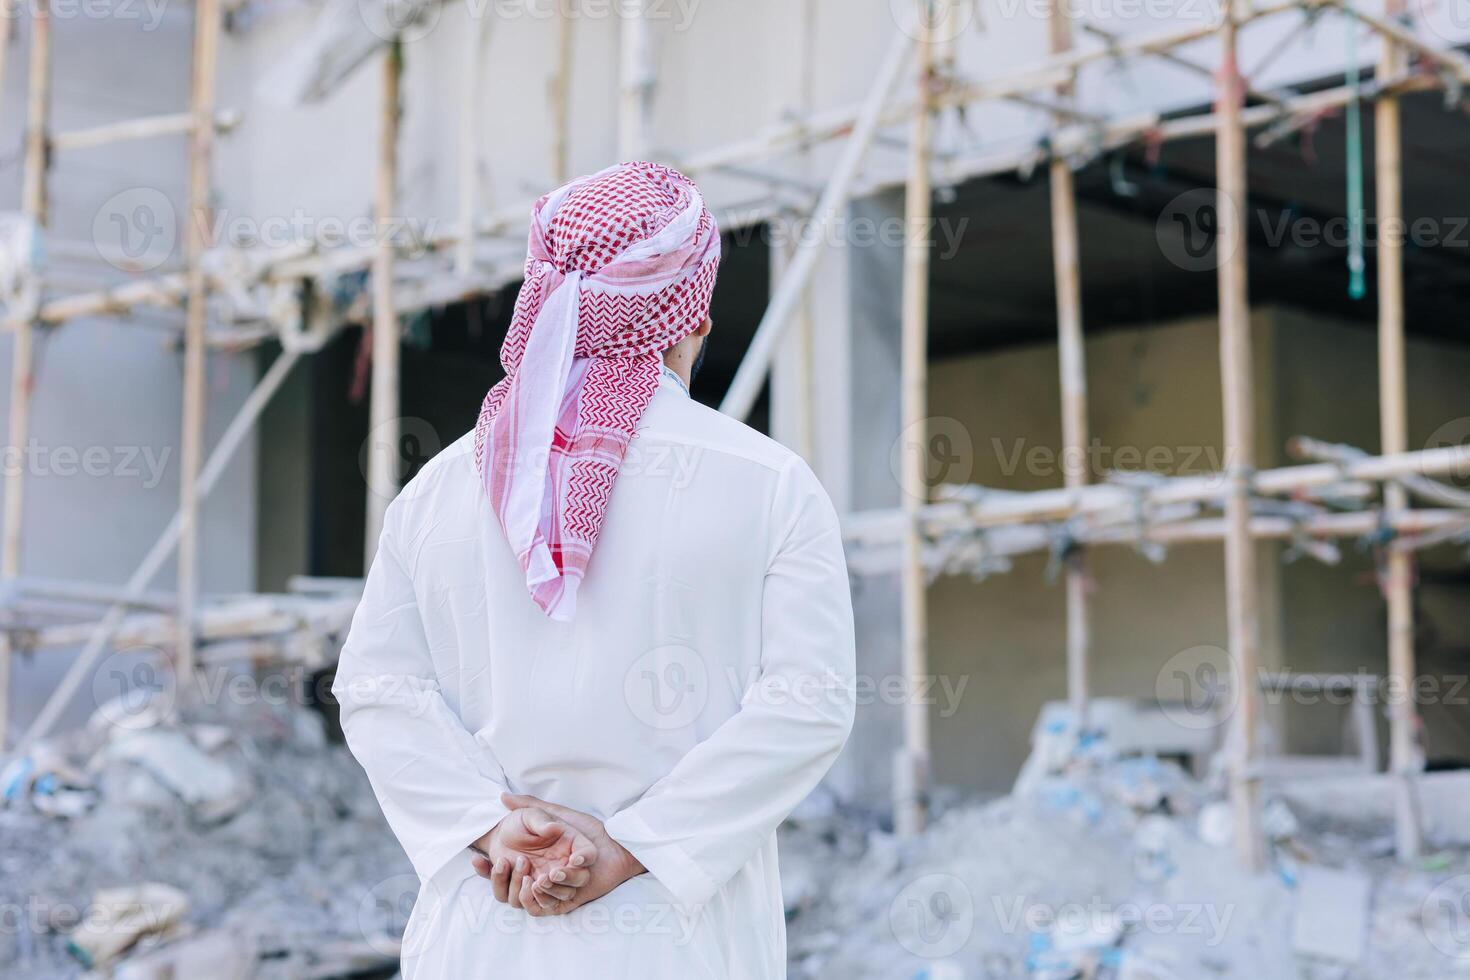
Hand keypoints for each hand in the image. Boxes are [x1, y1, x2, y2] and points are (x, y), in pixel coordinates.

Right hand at [474, 792, 645, 916]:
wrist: (620, 846)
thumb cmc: (589, 830)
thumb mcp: (557, 813)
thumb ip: (531, 807)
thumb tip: (503, 797)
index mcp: (534, 861)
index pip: (502, 872)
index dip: (489, 871)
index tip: (480, 859)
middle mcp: (540, 877)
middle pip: (509, 889)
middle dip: (504, 879)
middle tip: (511, 861)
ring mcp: (552, 891)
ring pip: (528, 899)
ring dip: (524, 888)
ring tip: (530, 871)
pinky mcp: (567, 902)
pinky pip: (548, 907)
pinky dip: (542, 897)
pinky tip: (542, 880)